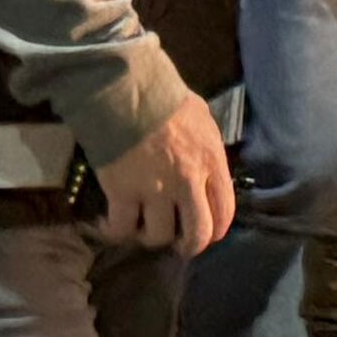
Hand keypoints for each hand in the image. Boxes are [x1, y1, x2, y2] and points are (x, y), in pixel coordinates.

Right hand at [95, 92, 235, 256]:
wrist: (127, 90)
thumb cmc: (167, 99)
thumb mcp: (203, 121)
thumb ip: (207, 151)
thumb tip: (207, 170)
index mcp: (212, 162)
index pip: (225, 212)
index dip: (216, 230)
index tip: (205, 234)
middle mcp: (188, 182)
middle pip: (197, 234)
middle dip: (189, 246)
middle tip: (177, 244)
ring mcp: (155, 189)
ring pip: (158, 235)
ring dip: (150, 236)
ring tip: (142, 227)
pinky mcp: (122, 192)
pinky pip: (122, 228)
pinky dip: (116, 232)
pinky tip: (112, 226)